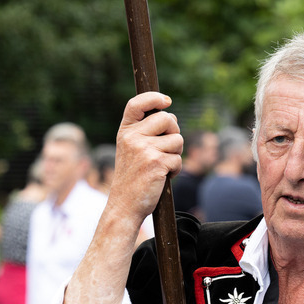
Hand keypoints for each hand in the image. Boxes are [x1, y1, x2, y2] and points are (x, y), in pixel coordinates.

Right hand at [108, 92, 182, 222]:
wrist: (124, 205)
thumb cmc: (133, 177)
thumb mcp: (131, 149)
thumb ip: (145, 132)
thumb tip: (170, 116)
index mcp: (125, 132)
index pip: (136, 104)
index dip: (153, 98)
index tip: (166, 100)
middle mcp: (132, 137)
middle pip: (168, 119)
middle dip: (174, 132)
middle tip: (166, 148)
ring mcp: (144, 149)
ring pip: (177, 139)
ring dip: (176, 153)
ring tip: (161, 165)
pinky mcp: (156, 163)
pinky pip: (178, 158)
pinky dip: (176, 169)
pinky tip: (162, 177)